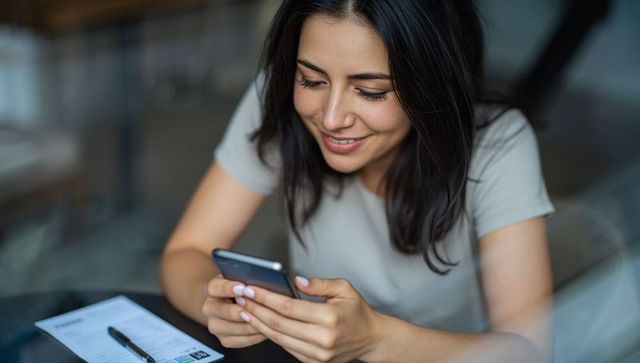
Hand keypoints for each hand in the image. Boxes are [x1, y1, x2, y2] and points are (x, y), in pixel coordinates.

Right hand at [202, 274, 266, 347]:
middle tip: (258, 308)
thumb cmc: (241, 289)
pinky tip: (264, 330)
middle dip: (244, 310)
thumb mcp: (240, 279)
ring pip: (234, 328)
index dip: (229, 288)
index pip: (215, 287)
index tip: (243, 288)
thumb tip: (260, 278)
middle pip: (225, 311)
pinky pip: (240, 341)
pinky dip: (254, 336)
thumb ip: (246, 278)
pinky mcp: (224, 339)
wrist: (230, 303)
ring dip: (252, 324)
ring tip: (267, 319)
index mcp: (213, 289)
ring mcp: (215, 325)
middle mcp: (210, 308)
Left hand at [236, 276, 382, 361]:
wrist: (370, 338)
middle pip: (279, 323)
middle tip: (240, 298)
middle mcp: (322, 339)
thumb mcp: (344, 289)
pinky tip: (260, 323)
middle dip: (256, 309)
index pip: (289, 307)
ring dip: (258, 323)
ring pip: (279, 338)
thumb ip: (319, 283)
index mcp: (330, 317)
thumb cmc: (357, 311)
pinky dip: (270, 335)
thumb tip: (296, 280)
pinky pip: (286, 347)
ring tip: (244, 310)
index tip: (250, 289)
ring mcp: (317, 354)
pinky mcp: (313, 362)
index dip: (266, 298)